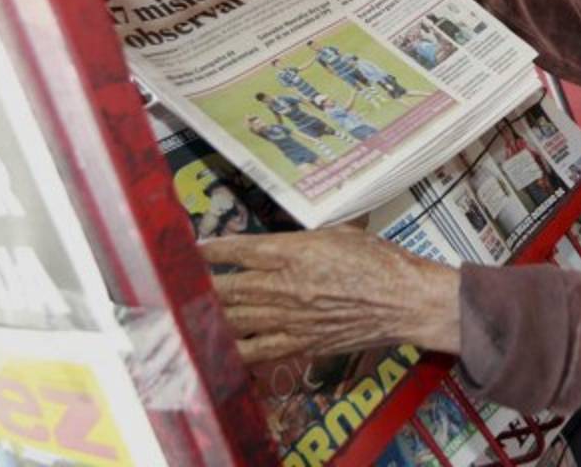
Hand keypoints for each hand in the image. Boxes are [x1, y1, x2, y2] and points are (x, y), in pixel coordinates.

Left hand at [200, 227, 459, 363]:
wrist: (403, 299)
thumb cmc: (379, 260)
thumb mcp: (342, 231)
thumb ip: (309, 236)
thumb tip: (294, 235)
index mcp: (292, 250)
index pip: (237, 249)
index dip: (210, 249)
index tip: (192, 248)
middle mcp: (283, 284)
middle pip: (227, 286)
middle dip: (199, 285)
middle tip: (178, 283)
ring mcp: (288, 317)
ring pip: (234, 318)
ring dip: (209, 315)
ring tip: (187, 313)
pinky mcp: (299, 343)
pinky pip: (256, 349)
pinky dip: (233, 348)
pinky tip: (216, 347)